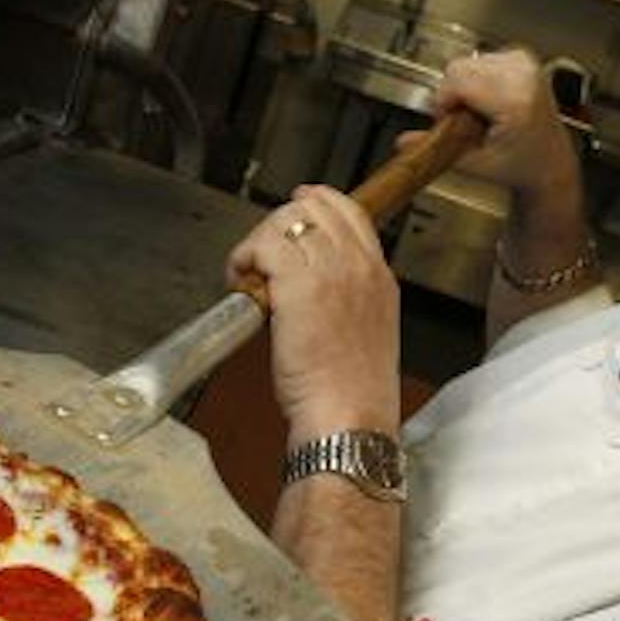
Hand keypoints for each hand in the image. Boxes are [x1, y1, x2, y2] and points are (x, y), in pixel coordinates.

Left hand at [225, 186, 399, 443]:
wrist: (349, 417)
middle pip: (314, 209)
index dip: (316, 202)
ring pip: (286, 223)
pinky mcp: (299, 287)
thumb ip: (345, 300)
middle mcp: (359, 267)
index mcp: (379, 278)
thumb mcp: (364, 334)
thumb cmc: (351, 393)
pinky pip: (264, 247)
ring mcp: (332, 273)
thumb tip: (311, 287)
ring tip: (248, 273)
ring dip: (258, 242)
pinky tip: (240, 282)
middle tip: (259, 254)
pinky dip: (244, 258)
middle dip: (278, 224)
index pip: (349, 213)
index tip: (294, 207)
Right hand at [399, 47, 574, 201]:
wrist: (549, 163)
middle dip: (453, 93)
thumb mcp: (474, 164)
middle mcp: (523, 75)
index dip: (444, 101)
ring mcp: (526, 64)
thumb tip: (403, 142)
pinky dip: (477, 79)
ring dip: (465, 85)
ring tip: (478, 112)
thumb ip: (435, 150)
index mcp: (514, 100)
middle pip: (460, 66)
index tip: (447, 120)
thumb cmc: (522, 166)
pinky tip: (488, 100)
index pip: (457, 79)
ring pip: (469, 61)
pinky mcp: (524, 59)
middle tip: (463, 120)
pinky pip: (482, 59)